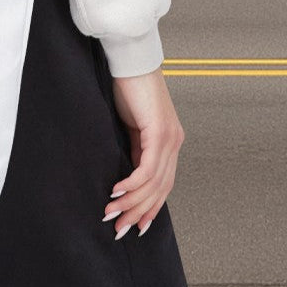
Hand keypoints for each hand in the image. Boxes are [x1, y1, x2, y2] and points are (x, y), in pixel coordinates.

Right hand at [102, 65, 184, 238]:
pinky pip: (147, 168)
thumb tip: (126, 173)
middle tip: (119, 228)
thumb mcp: (130, 124)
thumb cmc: (128, 85)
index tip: (135, 225)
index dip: (149, 207)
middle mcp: (174, 141)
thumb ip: (134, 147)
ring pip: (154, 183)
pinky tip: (116, 192)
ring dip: (131, 203)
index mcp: (169, 140)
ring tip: (112, 213)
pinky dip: (131, 184)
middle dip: (138, 212)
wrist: (130, 58)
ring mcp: (169, 137)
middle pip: (160, 189)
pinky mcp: (159, 131)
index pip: (163, 184)